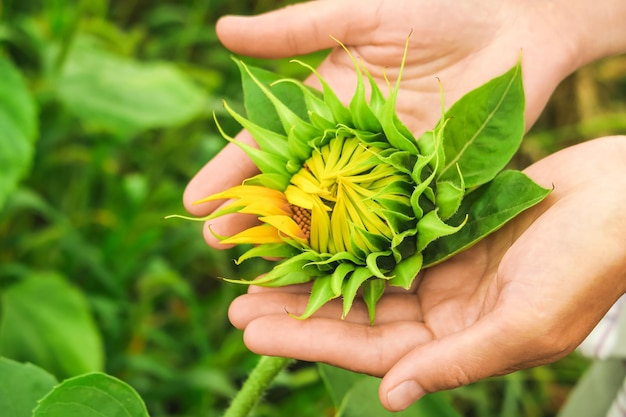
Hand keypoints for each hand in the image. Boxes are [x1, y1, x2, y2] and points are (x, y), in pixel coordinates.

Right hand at [184, 0, 606, 241]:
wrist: (513, 21)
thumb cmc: (436, 7)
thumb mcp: (359, 16)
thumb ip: (296, 32)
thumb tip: (221, 31)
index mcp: (324, 106)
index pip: (267, 145)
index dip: (230, 172)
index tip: (196, 202)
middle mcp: (348, 145)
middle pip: (292, 188)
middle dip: (255, 216)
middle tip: (216, 246)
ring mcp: (385, 170)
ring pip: (333, 214)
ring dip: (298, 241)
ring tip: (262, 270)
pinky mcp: (426, 184)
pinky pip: (389, 220)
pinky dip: (363, 247)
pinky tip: (335, 272)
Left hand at [227, 136, 625, 410]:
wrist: (621, 197)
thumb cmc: (588, 263)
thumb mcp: (527, 323)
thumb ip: (460, 362)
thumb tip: (394, 397)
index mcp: (458, 341)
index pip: (368, 351)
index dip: (307, 344)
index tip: (251, 332)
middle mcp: (442, 309)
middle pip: (354, 315)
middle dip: (296, 312)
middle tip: (237, 302)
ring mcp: (441, 267)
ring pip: (361, 274)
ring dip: (314, 272)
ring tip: (259, 268)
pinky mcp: (444, 228)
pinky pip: (383, 234)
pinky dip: (347, 234)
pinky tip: (312, 226)